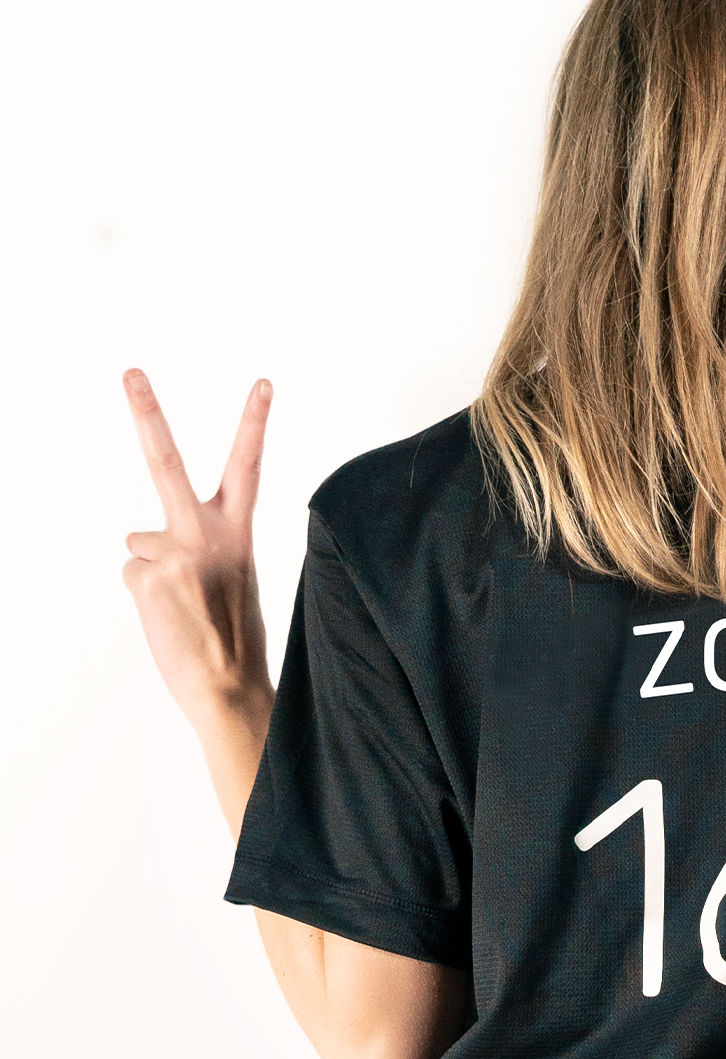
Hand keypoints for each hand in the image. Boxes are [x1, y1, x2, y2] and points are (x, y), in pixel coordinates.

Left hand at [122, 369, 273, 741]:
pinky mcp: (147, 577)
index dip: (254, 422)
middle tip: (130, 371)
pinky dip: (145, 595)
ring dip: (153, 573)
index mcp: (239, 531)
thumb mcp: (228, 577)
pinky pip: (133, 574)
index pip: (248, 466)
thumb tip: (134, 538)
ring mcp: (174, 552)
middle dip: (147, 411)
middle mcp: (207, 533)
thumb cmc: (232, 635)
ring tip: (183, 608)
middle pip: (167, 460)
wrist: (229, 686)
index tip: (262, 382)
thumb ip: (191, 544)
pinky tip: (169, 618)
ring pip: (141, 544)